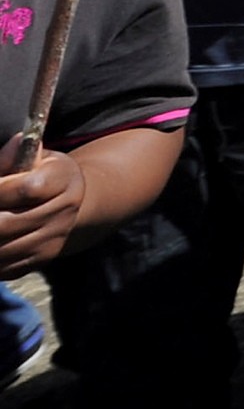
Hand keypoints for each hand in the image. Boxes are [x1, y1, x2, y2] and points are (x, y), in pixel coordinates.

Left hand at [0, 147, 86, 276]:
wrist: (72, 203)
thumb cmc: (41, 175)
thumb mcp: (33, 159)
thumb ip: (13, 156)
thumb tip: (14, 142)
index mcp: (64, 179)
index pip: (25, 189)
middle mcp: (65, 211)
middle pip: (6, 224)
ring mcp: (54, 238)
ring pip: (2, 249)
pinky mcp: (43, 258)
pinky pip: (5, 266)